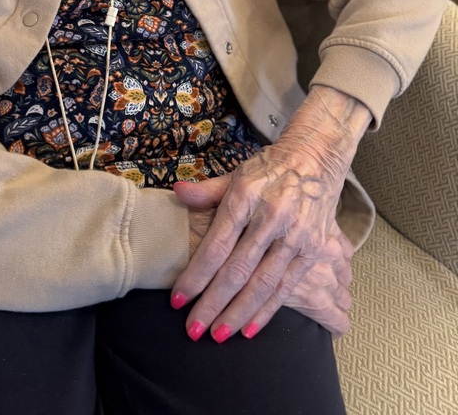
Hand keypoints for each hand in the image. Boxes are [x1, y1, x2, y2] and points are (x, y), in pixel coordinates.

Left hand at [170, 86, 369, 341]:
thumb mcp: (236, 173)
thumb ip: (207, 191)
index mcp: (246, 197)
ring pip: (262, 284)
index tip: (177, 299)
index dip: (196, 275)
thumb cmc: (267, 169)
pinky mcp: (312, 250)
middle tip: (193, 329)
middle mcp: (271, 218)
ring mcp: (295, 236)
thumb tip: (177, 192)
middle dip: (213, 304)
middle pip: (238, 270)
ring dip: (238, 314)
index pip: (217, 245)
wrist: (315, 158)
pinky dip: (267, 311)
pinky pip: (286, 286)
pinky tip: (249, 330)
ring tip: (217, 335)